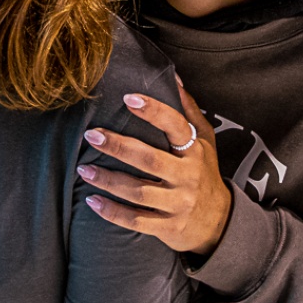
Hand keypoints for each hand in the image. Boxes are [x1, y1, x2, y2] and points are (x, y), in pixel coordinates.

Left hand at [78, 80, 231, 256]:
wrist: (219, 222)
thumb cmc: (204, 173)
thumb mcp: (204, 140)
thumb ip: (188, 110)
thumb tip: (173, 77)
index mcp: (194, 151)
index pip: (176, 126)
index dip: (154, 111)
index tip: (128, 98)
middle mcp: (187, 176)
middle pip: (150, 160)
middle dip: (119, 146)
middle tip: (91, 135)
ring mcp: (177, 203)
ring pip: (139, 192)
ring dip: (108, 181)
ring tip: (83, 168)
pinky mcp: (167, 226)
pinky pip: (137, 221)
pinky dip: (113, 212)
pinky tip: (91, 201)